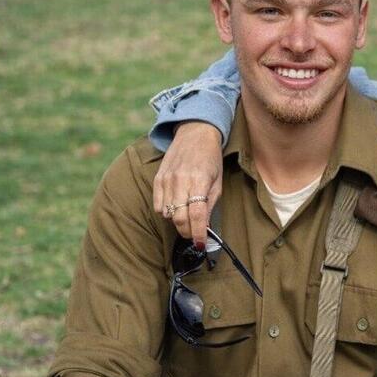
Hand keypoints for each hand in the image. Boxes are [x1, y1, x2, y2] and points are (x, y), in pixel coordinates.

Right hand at [153, 122, 223, 247]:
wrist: (195, 133)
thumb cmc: (211, 158)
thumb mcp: (218, 181)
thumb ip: (209, 205)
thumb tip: (205, 227)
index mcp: (200, 181)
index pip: (197, 215)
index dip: (198, 233)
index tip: (201, 243)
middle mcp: (181, 180)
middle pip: (180, 218)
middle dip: (188, 232)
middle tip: (194, 234)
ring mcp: (167, 179)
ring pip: (167, 214)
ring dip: (178, 223)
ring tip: (187, 219)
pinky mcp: (158, 178)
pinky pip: (158, 205)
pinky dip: (166, 213)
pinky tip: (175, 209)